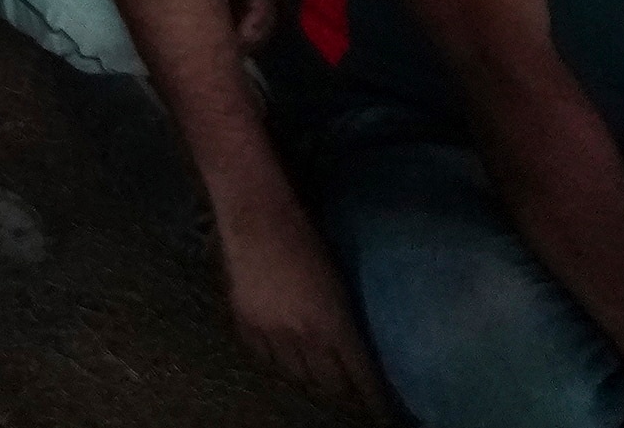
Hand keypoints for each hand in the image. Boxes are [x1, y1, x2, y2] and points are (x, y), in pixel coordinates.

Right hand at [212, 190, 391, 412]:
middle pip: (326, 382)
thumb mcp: (339, 280)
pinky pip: (262, 357)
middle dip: (339, 388)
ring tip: (314, 375)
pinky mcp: (244, 322)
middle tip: (346, 388)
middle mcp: (304, 336)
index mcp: (334, 323)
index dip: (371, 396)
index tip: (379, 409)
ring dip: (307, 377)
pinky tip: (281, 356)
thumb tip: (354, 345)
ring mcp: (271, 331)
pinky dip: (275, 360)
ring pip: (294, 374)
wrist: (258, 214)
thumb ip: (345, 318)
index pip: (359, 375)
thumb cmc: (308, 237)